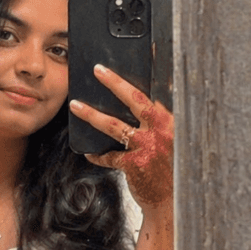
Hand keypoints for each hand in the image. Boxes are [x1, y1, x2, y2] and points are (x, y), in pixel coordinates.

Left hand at [69, 64, 173, 213]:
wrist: (174, 202)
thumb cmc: (173, 170)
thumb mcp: (173, 141)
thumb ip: (160, 122)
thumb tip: (141, 103)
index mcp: (174, 121)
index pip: (163, 90)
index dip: (157, 68)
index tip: (150, 47)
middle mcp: (162, 131)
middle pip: (136, 100)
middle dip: (114, 83)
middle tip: (97, 70)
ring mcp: (148, 147)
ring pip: (115, 125)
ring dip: (92, 115)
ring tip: (76, 106)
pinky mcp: (135, 165)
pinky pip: (110, 155)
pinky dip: (98, 154)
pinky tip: (89, 152)